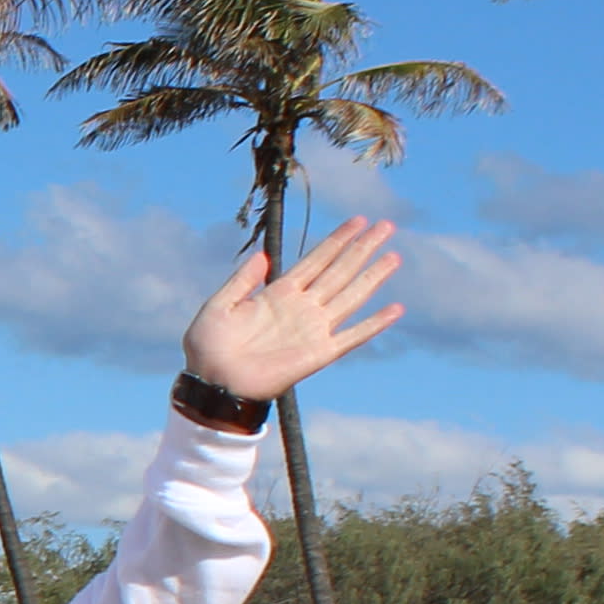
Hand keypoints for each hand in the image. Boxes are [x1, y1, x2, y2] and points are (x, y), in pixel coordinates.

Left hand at [182, 217, 401, 399]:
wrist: (212, 383)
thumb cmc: (208, 346)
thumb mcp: (219, 305)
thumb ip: (242, 280)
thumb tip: (263, 255)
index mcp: (279, 293)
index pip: (316, 260)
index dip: (337, 240)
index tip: (359, 220)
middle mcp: (301, 307)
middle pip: (340, 271)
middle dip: (362, 248)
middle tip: (386, 226)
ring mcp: (313, 329)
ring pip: (351, 297)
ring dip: (373, 277)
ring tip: (394, 256)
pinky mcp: (319, 354)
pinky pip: (352, 337)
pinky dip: (373, 324)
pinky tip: (395, 309)